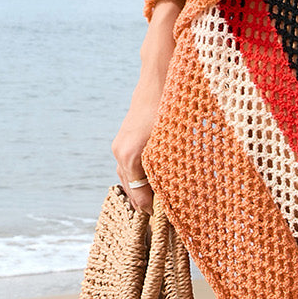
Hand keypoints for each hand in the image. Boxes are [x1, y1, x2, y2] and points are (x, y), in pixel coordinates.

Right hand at [112, 81, 162, 211]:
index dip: (153, 209)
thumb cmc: (171, 108)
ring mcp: (120, 146)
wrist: (158, 79)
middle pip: (130, 189)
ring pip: (127, 178)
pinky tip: (152, 181)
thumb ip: (173, 165)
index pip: (140, 195)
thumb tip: (178, 189)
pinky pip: (127, 166)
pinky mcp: (123, 140)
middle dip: (146, 202)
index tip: (167, 219)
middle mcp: (121, 153)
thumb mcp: (175, 140)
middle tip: (165, 214)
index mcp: (132, 156)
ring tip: (159, 201)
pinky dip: (138, 176)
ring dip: (142, 189)